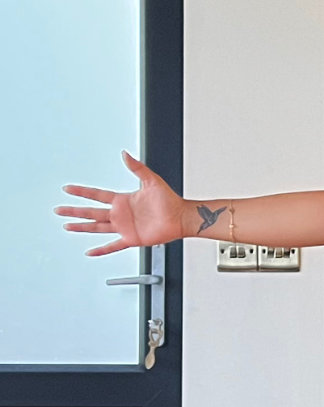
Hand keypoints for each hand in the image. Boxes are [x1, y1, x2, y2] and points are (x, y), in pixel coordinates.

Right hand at [56, 150, 187, 255]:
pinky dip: (102, 249)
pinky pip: (114, 246)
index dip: (82, 192)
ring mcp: (125, 227)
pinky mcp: (132, 238)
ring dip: (82, 227)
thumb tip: (125, 154)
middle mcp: (121, 214)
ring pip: (98, 227)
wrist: (181, 217)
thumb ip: (137, 168)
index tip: (67, 189)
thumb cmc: (170, 200)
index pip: (96, 195)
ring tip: (67, 226)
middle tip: (59, 210)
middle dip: (74, 211)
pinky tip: (90, 252)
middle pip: (92, 212)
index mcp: (123, 200)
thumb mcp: (152, 180)